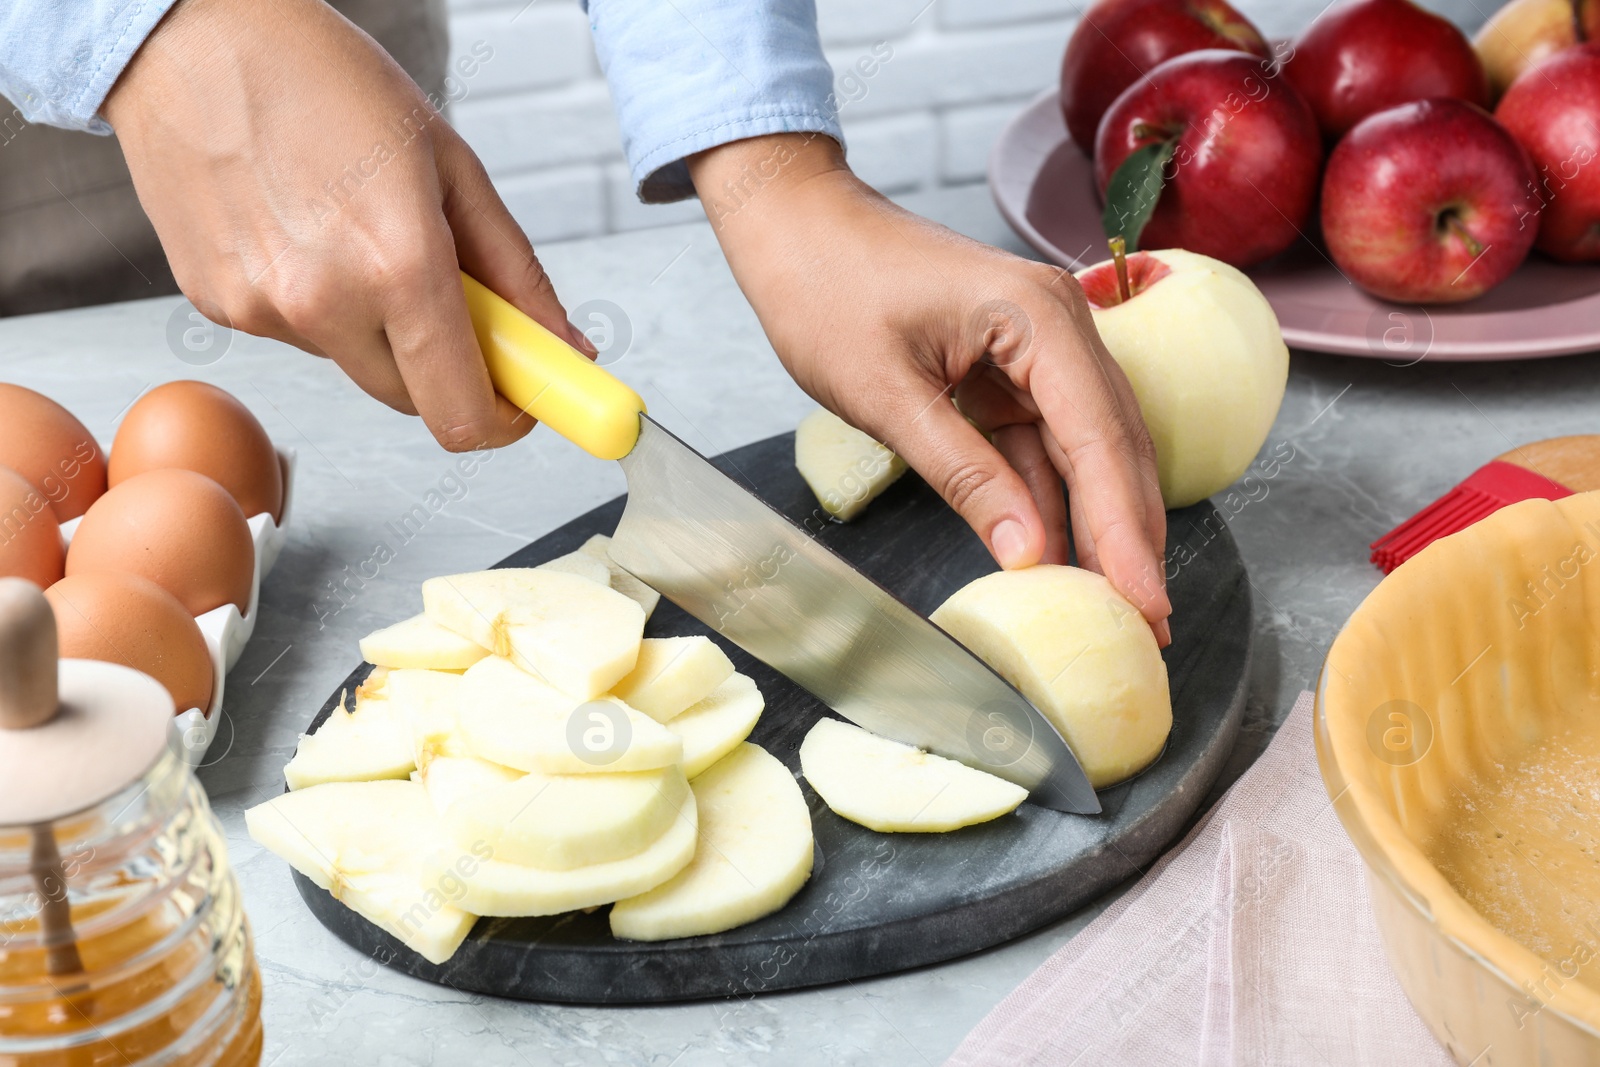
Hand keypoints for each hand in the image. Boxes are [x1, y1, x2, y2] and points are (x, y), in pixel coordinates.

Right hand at [104, 0, 591, 450]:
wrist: (195, 36)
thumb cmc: (329, 81)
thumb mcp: (453, 168)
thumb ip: (518, 275)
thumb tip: (568, 348)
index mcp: (398, 265)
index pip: (462, 414)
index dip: (503, 419)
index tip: (519, 399)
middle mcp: (323, 302)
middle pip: (413, 402)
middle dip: (445, 367)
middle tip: (449, 298)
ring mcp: (260, 311)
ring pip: (355, 365)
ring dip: (377, 327)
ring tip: (354, 232)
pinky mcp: (216, 307)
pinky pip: (297, 336)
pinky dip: (317, 304)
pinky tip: (300, 230)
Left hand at [688, 135, 1169, 643]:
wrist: (798, 228)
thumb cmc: (827, 289)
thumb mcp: (887, 395)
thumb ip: (963, 474)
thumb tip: (1025, 551)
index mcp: (1038, 316)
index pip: (1102, 439)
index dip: (1125, 529)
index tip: (1145, 601)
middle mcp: (1060, 324)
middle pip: (1115, 445)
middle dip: (1131, 537)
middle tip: (1149, 623)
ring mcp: (1040, 345)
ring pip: (1088, 448)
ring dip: (1099, 523)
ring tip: (1116, 603)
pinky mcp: (1013, 366)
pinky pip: (1047, 441)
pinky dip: (1053, 497)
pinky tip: (1060, 555)